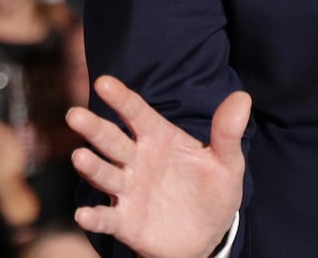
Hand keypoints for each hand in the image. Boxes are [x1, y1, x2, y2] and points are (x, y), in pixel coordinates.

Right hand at [67, 75, 249, 257]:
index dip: (121, 98)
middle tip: (75, 115)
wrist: (207, 235)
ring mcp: (129, 190)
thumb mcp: (226, 163)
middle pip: (112, 140)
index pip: (137, 113)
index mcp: (159, 138)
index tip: (104, 82)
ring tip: (80, 157)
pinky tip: (83, 215)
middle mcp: (137, 160)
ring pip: (105, 174)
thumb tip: (242, 98)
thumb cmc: (212, 190)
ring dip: (92, 167)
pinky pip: (107, 218)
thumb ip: (227, 132)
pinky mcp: (125, 221)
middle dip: (94, 128)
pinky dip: (95, 217)